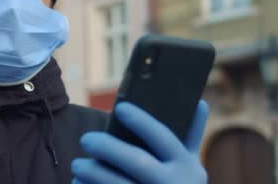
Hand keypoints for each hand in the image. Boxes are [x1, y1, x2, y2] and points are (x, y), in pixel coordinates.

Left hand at [71, 100, 209, 183]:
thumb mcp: (191, 167)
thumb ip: (191, 136)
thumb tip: (200, 103)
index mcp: (186, 166)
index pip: (163, 137)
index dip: (142, 121)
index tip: (119, 108)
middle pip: (138, 162)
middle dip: (110, 148)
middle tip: (86, 138)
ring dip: (94, 175)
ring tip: (77, 165)